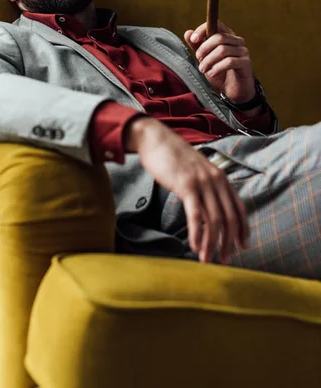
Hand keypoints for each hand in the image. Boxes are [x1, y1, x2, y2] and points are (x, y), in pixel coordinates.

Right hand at [125, 117, 248, 263]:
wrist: (156, 139)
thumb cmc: (173, 158)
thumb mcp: (197, 171)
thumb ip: (206, 186)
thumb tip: (209, 208)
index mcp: (221, 178)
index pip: (239, 208)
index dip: (243, 230)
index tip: (243, 247)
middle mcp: (216, 180)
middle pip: (229, 218)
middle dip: (229, 243)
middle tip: (225, 260)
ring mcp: (202, 183)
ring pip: (214, 220)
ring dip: (212, 244)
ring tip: (207, 259)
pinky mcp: (186, 186)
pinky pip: (196, 215)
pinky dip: (197, 234)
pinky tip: (194, 246)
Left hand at [184, 21, 255, 103]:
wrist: (234, 91)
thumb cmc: (220, 73)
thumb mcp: (205, 59)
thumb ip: (197, 46)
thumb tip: (188, 33)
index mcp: (227, 36)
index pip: (216, 24)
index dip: (203, 29)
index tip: (193, 39)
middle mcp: (237, 41)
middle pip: (219, 37)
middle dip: (204, 48)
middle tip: (198, 59)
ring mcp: (243, 51)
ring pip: (223, 50)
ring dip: (209, 60)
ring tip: (203, 69)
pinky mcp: (246, 63)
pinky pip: (230, 62)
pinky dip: (217, 68)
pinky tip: (211, 74)